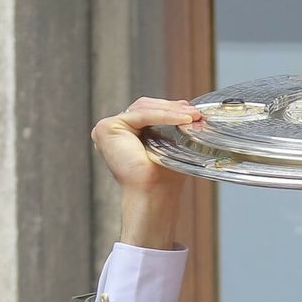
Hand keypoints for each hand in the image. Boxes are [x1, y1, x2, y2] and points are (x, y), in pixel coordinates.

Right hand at [90, 97, 202, 248]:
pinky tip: (182, 118)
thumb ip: (171, 129)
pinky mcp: (108, 128)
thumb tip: (190, 112)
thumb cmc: (162, 179)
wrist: (154, 194)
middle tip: (194, 112)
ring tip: (191, 116)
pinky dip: (164, 116)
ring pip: (144, 109)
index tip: (190, 110)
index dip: (168, 108)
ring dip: (171, 111)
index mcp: (124, 135)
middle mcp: (114, 131)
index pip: (147, 112)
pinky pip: (141, 115)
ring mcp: (108, 128)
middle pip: (144, 107)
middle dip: (171, 107)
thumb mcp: (169, 147)